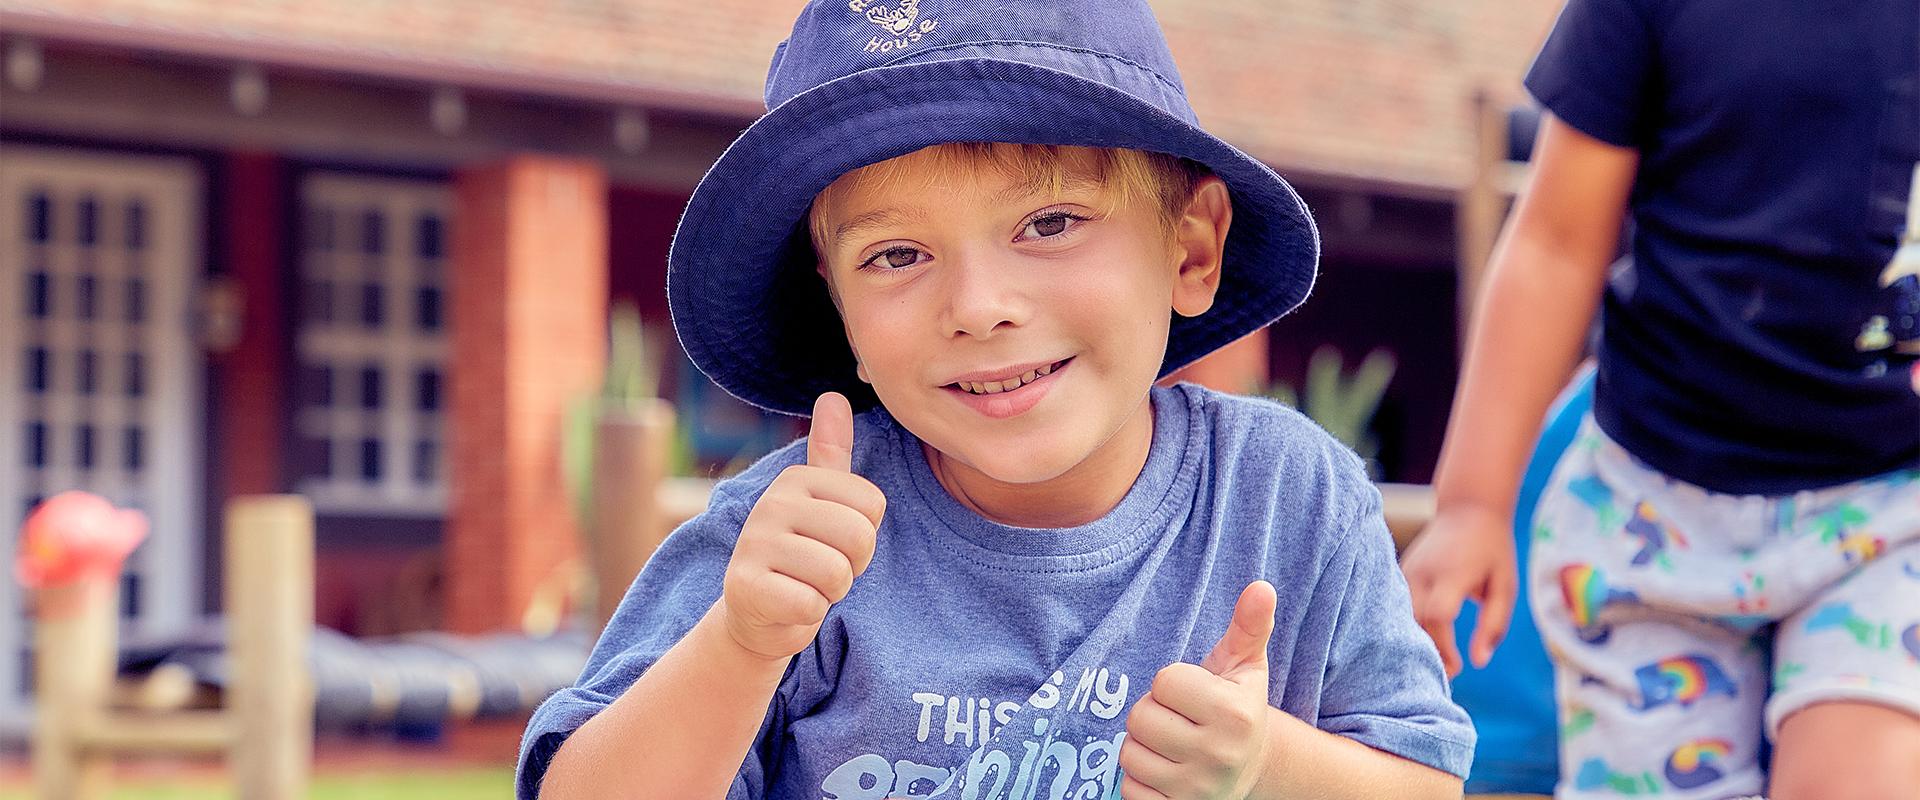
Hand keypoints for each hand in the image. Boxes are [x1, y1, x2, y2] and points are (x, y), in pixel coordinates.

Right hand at [717, 392, 885, 661]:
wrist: (756, 613)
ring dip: (829, 591)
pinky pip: (811, 603)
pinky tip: (788, 604)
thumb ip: (831, 452)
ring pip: (837, 573)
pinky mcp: (745, 586)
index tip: (835, 542)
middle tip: (821, 568)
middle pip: (859, 537)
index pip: (872, 505)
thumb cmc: (801, 555)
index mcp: (797, 479)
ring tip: (805, 584)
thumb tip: (834, 395)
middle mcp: (771, 503)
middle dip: (851, 565)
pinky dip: (808, 613)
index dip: (865, 535)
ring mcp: (754, 543)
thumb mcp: (819, 502)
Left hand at [1119, 581, 1276, 799]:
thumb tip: (1261, 587)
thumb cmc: (1239, 706)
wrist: (1251, 769)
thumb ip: (1249, 625)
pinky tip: (1166, 770)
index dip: (1173, 684)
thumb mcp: (1246, 666)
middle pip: (1141, 718)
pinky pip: (1128, 788)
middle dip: (1154, 713)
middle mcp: (1218, 755)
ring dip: (1144, 745)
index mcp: (1235, 714)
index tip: (1194, 695)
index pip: (1164, 682)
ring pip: (1129, 753)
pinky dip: (1140, 778)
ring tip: (1173, 744)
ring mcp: (1196, 789)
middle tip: (1181, 719)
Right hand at [1399, 503, 1516, 676]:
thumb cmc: (1492, 551)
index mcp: (1452, 573)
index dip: (1444, 646)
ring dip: (1415, 642)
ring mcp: (1406, 571)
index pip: (1438, 614)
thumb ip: (1494, 625)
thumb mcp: (1505, 586)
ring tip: (1433, 661)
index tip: (1458, 666)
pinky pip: (1397, 607)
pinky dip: (1407, 627)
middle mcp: (1423, 572)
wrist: (1467, 509)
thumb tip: (1479, 662)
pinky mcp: (1399, 573)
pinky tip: (1421, 642)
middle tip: (1445, 674)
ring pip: (1401, 617)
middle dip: (1427, 651)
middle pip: (1415, 622)